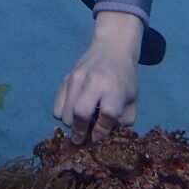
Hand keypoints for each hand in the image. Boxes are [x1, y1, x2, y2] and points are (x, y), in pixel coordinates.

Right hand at [52, 11, 142, 144]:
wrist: (111, 49)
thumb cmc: (124, 79)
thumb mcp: (132, 99)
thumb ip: (122, 121)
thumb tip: (104, 138)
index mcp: (114, 87)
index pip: (108, 114)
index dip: (102, 131)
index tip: (98, 138)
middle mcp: (94, 81)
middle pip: (80, 112)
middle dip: (80, 131)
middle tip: (81, 139)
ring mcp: (77, 78)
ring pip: (65, 112)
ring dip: (71, 125)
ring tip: (79, 125)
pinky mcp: (66, 78)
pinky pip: (57, 105)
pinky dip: (62, 115)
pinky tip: (72, 113)